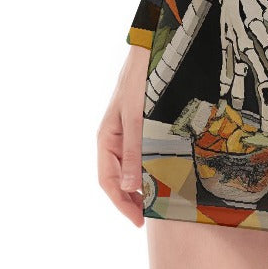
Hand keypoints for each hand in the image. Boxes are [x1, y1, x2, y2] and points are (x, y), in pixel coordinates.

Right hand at [97, 44, 150, 226]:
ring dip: (140, 184)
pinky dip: (147, 167)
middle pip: (117, 177)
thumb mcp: (138, 116)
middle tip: (151, 214)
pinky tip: (161, 171)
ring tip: (158, 198)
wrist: (151, 48)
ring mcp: (125, 130)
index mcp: (106, 137)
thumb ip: (133, 149)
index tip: (138, 220)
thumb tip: (128, 186)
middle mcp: (113, 137)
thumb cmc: (141, 79)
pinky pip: (138, 152)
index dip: (122, 203)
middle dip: (131, 198)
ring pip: (128, 166)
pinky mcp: (139, 123)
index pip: (108, 181)